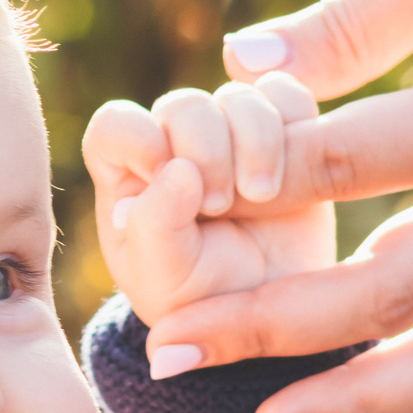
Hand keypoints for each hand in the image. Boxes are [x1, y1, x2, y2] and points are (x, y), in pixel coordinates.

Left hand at [83, 74, 334, 326]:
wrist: (269, 316)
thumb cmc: (200, 301)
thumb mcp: (164, 279)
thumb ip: (155, 226)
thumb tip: (177, 168)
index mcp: (128, 175)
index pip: (115, 125)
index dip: (136, 136)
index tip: (161, 172)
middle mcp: (177, 146)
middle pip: (184, 106)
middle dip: (205, 149)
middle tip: (217, 205)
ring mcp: (231, 136)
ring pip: (239, 98)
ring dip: (255, 139)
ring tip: (260, 195)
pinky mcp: (286, 132)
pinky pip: (289, 97)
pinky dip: (296, 122)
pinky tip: (295, 172)